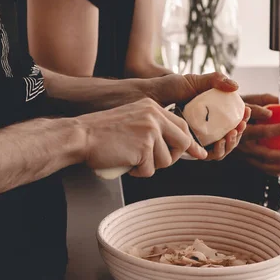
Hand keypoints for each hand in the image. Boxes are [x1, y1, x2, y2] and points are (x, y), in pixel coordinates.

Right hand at [78, 98, 207, 176]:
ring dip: (149, 166)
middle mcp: (154, 116)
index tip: (198, 153)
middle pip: (182, 142)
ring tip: (131, 159)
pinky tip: (125, 164)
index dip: (190, 142)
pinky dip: (138, 172)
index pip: (182, 125)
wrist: (81, 136)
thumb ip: (153, 129)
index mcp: (152, 107)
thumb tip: (175, 148)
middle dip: (172, 158)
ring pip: (166, 160)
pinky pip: (150, 169)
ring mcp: (150, 130)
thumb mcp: (132, 120)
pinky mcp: (144, 146)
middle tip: (152, 161)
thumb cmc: (102, 133)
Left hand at [147, 72, 248, 160]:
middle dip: (239, 132)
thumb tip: (236, 86)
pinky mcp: (191, 147)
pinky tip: (221, 142)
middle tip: (239, 126)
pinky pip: (209, 154)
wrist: (151, 97)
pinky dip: (218, 151)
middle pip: (231, 135)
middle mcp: (207, 126)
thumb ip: (215, 80)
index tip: (246, 112)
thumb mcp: (195, 80)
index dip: (243, 118)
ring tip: (231, 134)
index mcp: (212, 112)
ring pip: (223, 147)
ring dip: (232, 143)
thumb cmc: (170, 87)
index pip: (233, 119)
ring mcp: (199, 137)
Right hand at [238, 94, 279, 175]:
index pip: (262, 131)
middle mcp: (242, 146)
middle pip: (265, 155)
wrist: (216, 126)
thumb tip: (271, 112)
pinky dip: (273, 171)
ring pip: (263, 166)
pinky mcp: (244, 160)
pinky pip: (260, 168)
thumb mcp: (241, 105)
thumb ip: (256, 107)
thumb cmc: (232, 112)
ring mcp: (243, 155)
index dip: (279, 129)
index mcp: (242, 130)